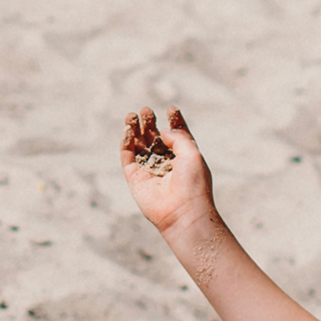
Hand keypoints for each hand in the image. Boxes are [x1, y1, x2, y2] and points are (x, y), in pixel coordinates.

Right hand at [121, 104, 212, 233]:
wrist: (183, 212)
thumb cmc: (193, 184)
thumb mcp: (192, 153)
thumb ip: (178, 136)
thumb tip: (162, 131)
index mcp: (184, 157)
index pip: (176, 135)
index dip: (173, 121)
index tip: (171, 109)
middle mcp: (166, 163)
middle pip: (155, 138)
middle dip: (150, 123)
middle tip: (147, 110)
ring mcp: (149, 170)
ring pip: (138, 145)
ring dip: (135, 129)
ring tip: (133, 115)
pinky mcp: (135, 178)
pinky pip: (127, 156)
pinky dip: (126, 142)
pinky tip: (129, 129)